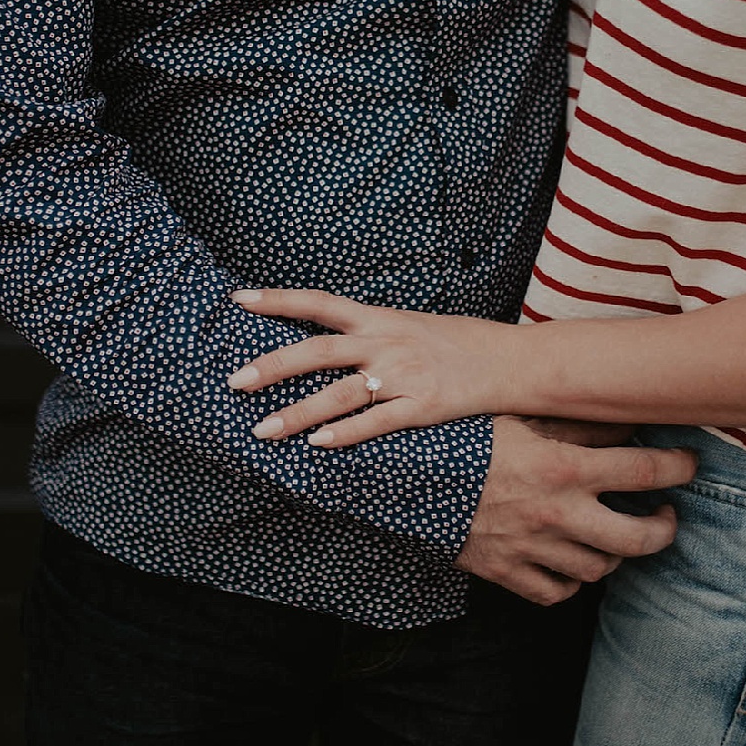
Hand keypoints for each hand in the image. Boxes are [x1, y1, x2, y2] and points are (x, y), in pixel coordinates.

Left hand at [226, 287, 534, 446]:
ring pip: (339, 395)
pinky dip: (346, 434)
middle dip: (272, 367)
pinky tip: (319, 445)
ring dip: (297, 414)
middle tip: (234, 382)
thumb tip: (332, 340)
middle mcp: (386, 342)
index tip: (239, 299)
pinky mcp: (422, 407)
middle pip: (318, 352)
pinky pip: (377, 422)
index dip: (278, 300)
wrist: (512, 362)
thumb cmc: (460, 343)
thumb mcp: (411, 325)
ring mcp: (403, 375)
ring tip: (262, 431)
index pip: (319, 303)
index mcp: (380, 319)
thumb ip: (372, 332)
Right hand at [456, 416, 696, 604]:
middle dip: (664, 529)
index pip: (645, 471)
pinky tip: (572, 562)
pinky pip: (556, 592)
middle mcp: (558, 513)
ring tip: (617, 536)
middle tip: (666, 516)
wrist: (406, 476)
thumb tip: (627, 421)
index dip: (679, 468)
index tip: (690, 465)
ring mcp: (534, 548)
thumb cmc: (468, 437)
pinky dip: (571, 583)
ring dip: (616, 555)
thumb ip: (579, 424)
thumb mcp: (525, 417)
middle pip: (638, 539)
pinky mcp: (508, 572)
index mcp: (565, 468)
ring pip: (599, 570)